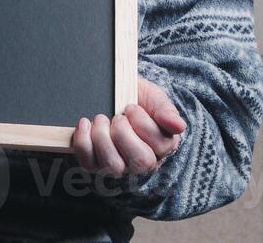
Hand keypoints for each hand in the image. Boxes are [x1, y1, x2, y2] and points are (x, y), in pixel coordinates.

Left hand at [71, 76, 185, 176]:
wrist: (114, 95)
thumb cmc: (138, 98)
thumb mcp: (155, 98)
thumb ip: (166, 110)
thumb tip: (179, 126)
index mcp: (162, 145)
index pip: (160, 145)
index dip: (143, 124)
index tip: (131, 107)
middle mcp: (143, 161)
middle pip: (139, 162)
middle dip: (124, 134)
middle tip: (117, 116)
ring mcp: (120, 166)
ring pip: (113, 166)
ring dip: (102, 138)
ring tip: (100, 119)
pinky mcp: (96, 165)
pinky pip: (89, 164)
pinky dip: (83, 142)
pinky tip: (85, 123)